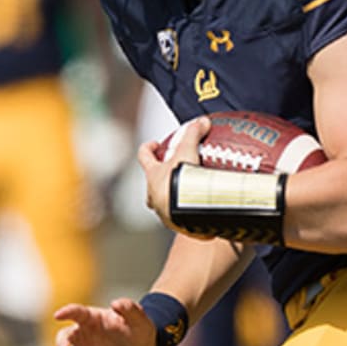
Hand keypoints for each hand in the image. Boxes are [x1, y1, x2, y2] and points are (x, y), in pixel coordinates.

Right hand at [53, 298, 156, 345]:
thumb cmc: (139, 329)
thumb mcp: (139, 319)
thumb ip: (129, 308)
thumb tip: (115, 303)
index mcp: (92, 318)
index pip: (76, 313)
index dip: (66, 312)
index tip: (57, 315)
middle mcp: (83, 335)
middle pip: (64, 338)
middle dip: (61, 344)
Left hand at [136, 115, 209, 230]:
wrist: (184, 211)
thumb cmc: (179, 180)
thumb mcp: (187, 152)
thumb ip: (193, 134)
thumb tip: (202, 120)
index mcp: (152, 175)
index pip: (144, 156)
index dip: (147, 148)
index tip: (154, 144)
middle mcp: (153, 195)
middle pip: (152, 183)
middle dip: (161, 177)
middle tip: (175, 171)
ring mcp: (162, 212)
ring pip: (163, 203)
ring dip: (172, 198)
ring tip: (190, 194)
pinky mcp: (176, 225)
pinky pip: (179, 218)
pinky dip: (187, 214)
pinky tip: (200, 211)